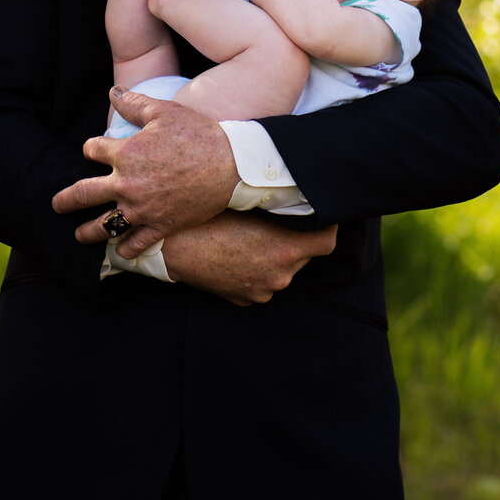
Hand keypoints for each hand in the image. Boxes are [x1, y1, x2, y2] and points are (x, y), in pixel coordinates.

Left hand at [51, 87, 238, 252]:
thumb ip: (134, 103)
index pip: (92, 150)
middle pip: (84, 194)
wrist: (231, 165)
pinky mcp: (161, 226)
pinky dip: (125, 250)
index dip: (91, 148)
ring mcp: (142, 209)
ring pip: (104, 226)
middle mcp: (127, 184)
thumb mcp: (165, 111)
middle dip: (66, 200)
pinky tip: (120, 251)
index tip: (93, 149)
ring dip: (87, 232)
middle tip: (56, 204)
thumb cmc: (199, 134)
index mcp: (125, 153)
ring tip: (79, 236)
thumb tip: (113, 92)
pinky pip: (136, 244)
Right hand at [162, 212, 337, 304]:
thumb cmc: (208, 219)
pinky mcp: (243, 299)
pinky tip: (236, 254)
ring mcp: (261, 291)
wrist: (172, 247)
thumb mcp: (248, 207)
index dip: (327, 227)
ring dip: (273, 256)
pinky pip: (260, 282)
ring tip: (251, 237)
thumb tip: (297, 199)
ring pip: (280, 269)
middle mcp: (279, 276)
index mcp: (285, 251)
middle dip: (295, 239)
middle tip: (277, 221)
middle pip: (303, 255)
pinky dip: (254, 270)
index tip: (321, 216)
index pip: (327, 242)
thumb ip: (277, 209)